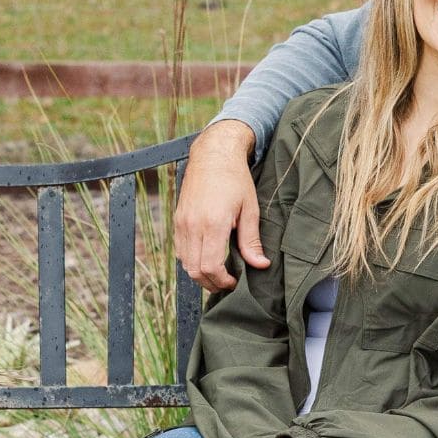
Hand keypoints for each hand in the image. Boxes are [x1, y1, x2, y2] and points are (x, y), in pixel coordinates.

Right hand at [174, 121, 266, 293]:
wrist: (213, 155)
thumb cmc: (235, 179)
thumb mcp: (250, 209)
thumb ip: (251, 240)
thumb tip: (260, 264)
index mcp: (213, 223)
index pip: (211, 266)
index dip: (222, 280)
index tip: (234, 281)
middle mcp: (193, 225)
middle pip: (195, 270)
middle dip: (211, 282)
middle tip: (228, 282)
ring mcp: (182, 223)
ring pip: (185, 263)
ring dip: (200, 273)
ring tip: (218, 273)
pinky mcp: (177, 220)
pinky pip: (180, 250)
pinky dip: (191, 260)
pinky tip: (207, 257)